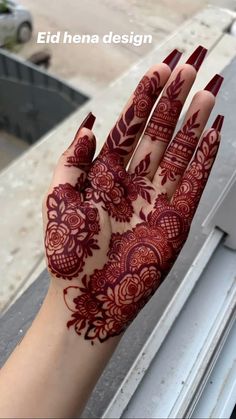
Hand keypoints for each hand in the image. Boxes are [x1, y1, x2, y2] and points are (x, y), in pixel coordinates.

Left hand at [43, 46, 223, 343]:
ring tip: (207, 91)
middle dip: (175, 97)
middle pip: (159, 130)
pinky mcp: (175, 219)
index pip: (131, 125)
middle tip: (190, 66)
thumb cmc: (69, 254)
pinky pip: (194, 183)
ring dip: (194, 121)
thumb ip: (72, 162)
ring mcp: (157, 198)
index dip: (145, 95)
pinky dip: (205, 159)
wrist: (87, 299)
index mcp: (107, 173)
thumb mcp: (59, 201)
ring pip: (180, 150)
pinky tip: (214, 135)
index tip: (160, 68)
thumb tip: (87, 127)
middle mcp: (135, 181)